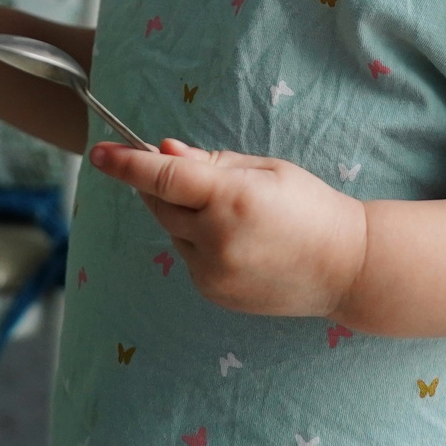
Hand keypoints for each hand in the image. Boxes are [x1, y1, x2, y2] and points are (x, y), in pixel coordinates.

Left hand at [89, 138, 369, 318]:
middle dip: (162, 184)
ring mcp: (213, 271)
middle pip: (161, 203)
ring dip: (186, 216)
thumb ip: (210, 162)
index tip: (99, 153)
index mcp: (232, 198)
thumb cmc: (310, 206)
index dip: (127, 164)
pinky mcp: (213, 292)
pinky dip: (199, 243)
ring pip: (173, 232)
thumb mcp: (266, 170)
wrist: (346, 266)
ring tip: (234, 215)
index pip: (164, 177)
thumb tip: (163, 152)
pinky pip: (188, 257)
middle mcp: (216, 238)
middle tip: (189, 174)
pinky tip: (239, 242)